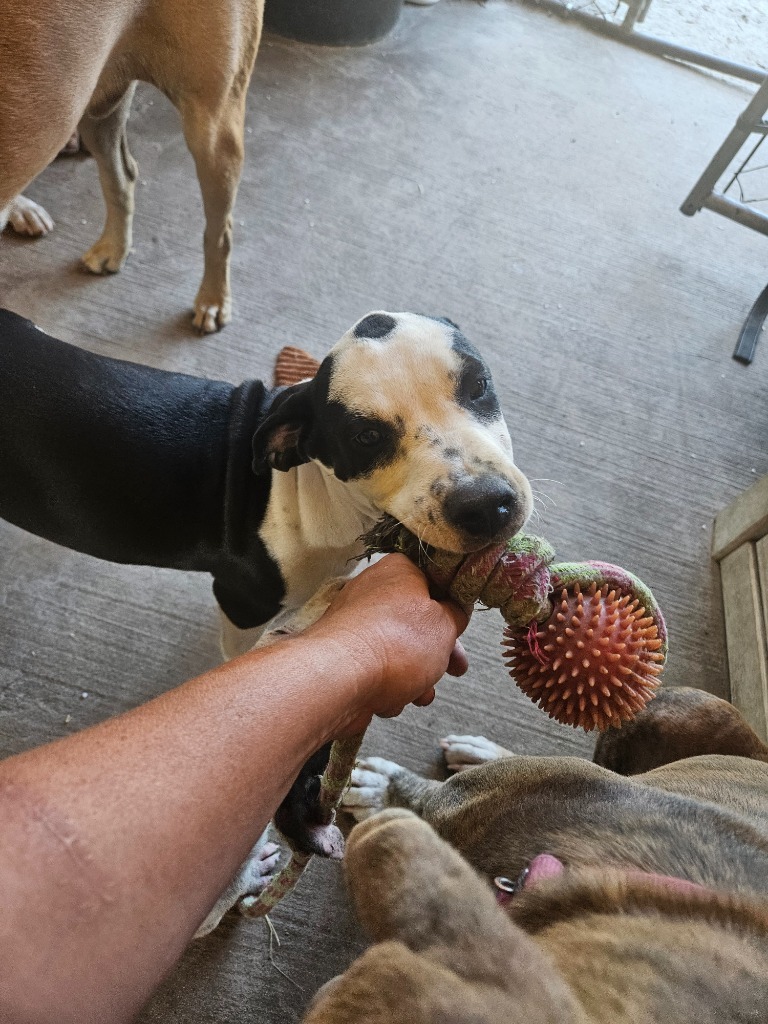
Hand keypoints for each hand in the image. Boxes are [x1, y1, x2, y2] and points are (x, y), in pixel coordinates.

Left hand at [304, 555, 468, 734]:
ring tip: (421, 693)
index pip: (434, 581)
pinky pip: (376, 670)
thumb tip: (455, 612)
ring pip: (398, 651)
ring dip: (416, 675)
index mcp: (399, 570)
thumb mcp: (446, 624)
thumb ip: (456, 615)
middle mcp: (373, 591)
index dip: (452, 607)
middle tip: (455, 668)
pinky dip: (388, 686)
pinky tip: (393, 700)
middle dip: (438, 652)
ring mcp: (355, 624)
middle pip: (417, 622)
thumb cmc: (395, 643)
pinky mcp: (344, 656)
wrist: (339, 680)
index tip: (462, 626)